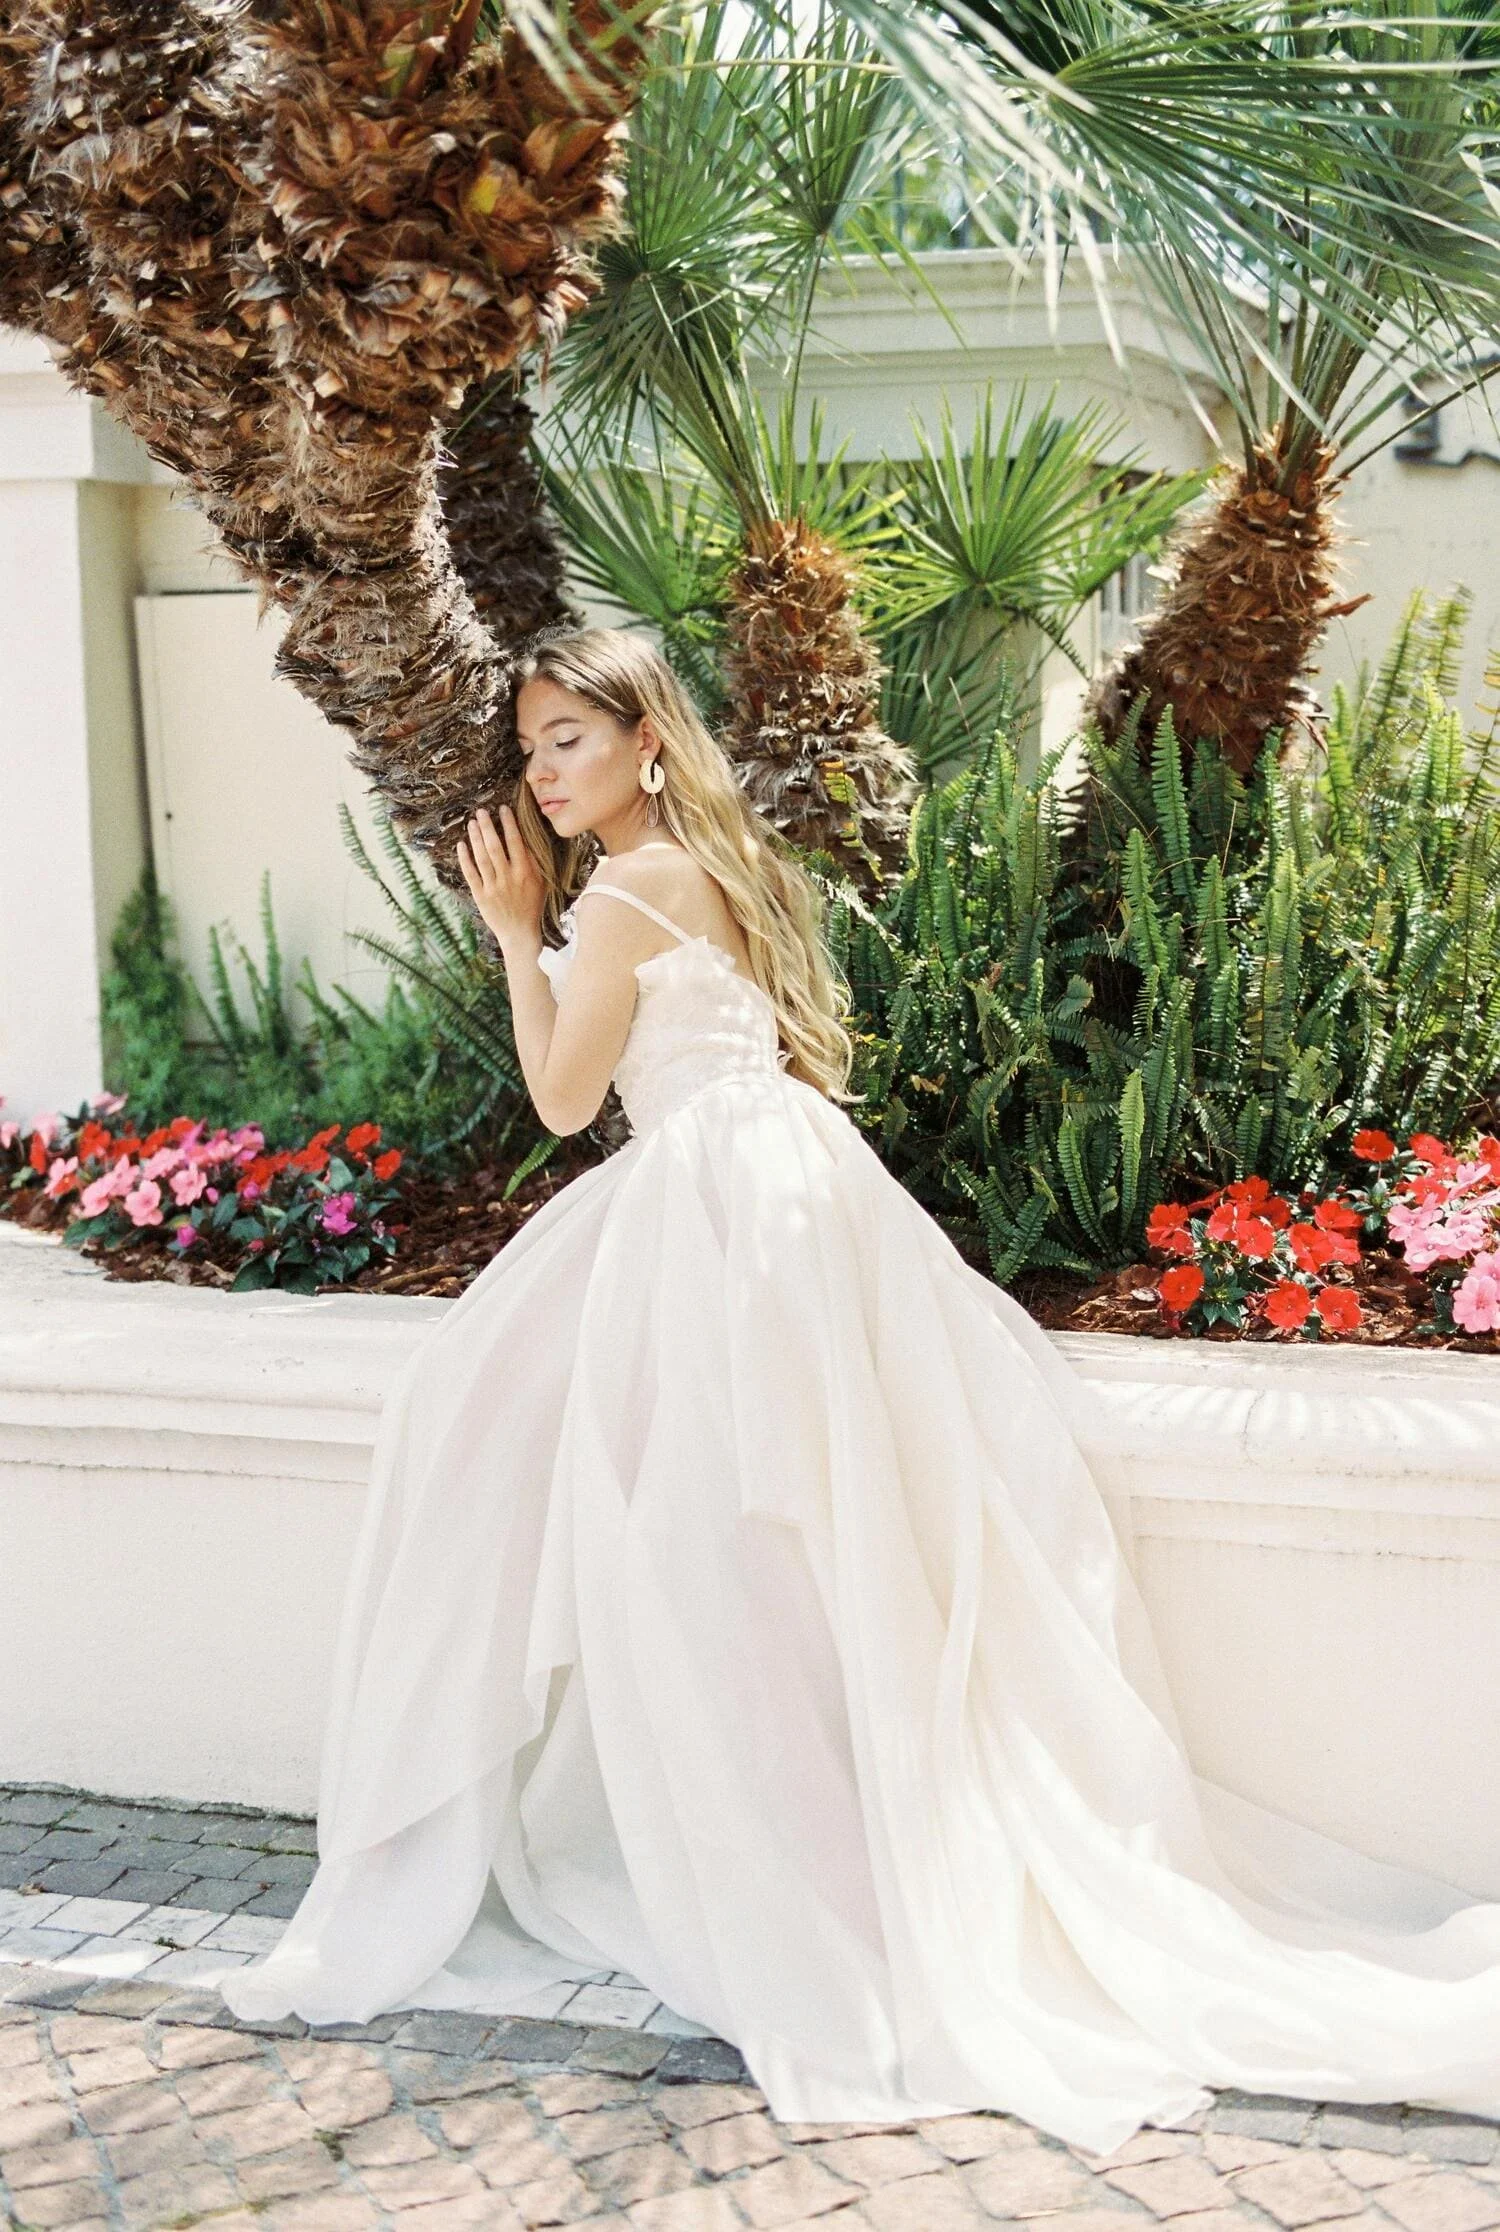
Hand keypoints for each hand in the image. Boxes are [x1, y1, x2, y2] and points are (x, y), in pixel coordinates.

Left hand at [456, 805, 543, 946]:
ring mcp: (493, 887)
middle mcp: (508, 878)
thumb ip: (533, 861)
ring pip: (482, 858)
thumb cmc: (531, 906)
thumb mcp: (540, 883)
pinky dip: (465, 859)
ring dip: (476, 838)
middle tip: (481, 811)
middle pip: (495, 847)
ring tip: (472, 823)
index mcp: (525, 873)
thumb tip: (525, 839)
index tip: (503, 809)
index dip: (509, 824)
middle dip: (487, 827)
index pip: (515, 842)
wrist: (519, 933)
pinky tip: (461, 845)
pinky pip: (471, 874)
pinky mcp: (481, 896)